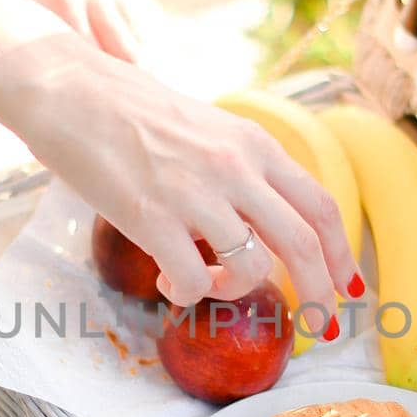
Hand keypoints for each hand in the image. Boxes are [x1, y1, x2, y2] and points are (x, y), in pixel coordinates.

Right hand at [13, 38, 359, 329]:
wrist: (69, 90)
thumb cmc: (129, 108)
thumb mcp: (206, 127)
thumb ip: (239, 168)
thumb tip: (261, 219)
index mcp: (254, 144)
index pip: (320, 205)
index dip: (340, 253)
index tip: (346, 285)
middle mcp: (236, 167)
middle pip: (303, 244)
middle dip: (319, 295)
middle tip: (317, 327)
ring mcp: (196, 193)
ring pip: (251, 269)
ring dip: (235, 292)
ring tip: (207, 286)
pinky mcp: (152, 218)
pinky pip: (193, 281)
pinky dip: (187, 295)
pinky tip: (168, 285)